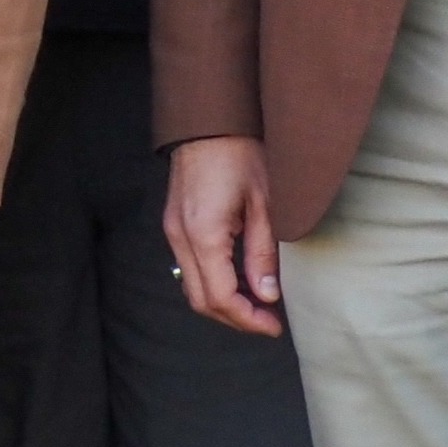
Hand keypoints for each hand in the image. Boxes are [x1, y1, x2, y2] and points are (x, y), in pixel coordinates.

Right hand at [165, 135, 285, 335]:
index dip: (247, 319)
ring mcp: (173, 230)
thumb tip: (266, 295)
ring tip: (258, 303)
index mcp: (203, 233)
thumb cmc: (241, 153)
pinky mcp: (175, 223)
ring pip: (192, 286)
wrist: (210, 121)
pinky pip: (189, 267)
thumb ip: (263, 253)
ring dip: (223, 302)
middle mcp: (180, 236)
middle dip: (235, 318)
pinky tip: (239, 278)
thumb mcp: (265, 203)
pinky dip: (213, 282)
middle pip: (200, 299)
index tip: (274, 326)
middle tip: (268, 321)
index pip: (220, 297)